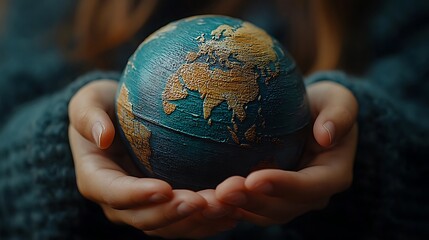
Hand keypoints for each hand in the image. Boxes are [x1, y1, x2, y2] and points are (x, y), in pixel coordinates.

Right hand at [68, 80, 237, 237]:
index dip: (138, 195)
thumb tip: (103, 136)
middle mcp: (118, 202)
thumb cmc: (103, 107)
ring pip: (169, 226)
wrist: (118, 121)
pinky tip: (232, 212)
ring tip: (224, 207)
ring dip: (197, 221)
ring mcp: (143, 207)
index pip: (114, 193)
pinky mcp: (164, 206)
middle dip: (174, 213)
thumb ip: (88, 116)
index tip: (165, 188)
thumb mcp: (88, 101)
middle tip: (203, 201)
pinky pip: (185, 222)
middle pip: (144, 218)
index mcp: (96, 179)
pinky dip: (207, 221)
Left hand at [215, 81, 357, 225]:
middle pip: (282, 208)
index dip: (283, 186)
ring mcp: (289, 200)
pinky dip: (230, 207)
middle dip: (253, 202)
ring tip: (211, 199)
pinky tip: (208, 199)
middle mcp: (311, 195)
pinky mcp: (268, 197)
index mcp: (333, 174)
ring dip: (237, 208)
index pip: (310, 187)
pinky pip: (249, 208)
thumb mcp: (338, 100)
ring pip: (263, 214)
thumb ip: (339, 114)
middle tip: (224, 192)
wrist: (309, 117)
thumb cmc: (323, 105)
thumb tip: (326, 136)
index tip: (255, 178)